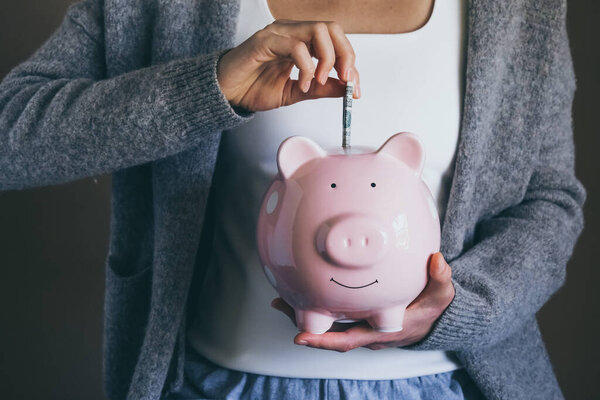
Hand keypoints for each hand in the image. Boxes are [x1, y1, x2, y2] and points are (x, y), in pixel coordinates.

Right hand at [217, 20, 360, 111]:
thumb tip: (345, 89)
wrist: (227, 94)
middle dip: (346, 55)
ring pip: (317, 31)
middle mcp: (292, 32)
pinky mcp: (265, 41)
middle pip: (332, 29)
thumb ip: (320, 88)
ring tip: (319, 82)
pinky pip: (295, 46)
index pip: (335, 41)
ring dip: (327, 59)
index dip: (350, 64)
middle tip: (345, 81)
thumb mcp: (297, 92)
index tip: (354, 89)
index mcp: (302, 41)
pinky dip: (306, 67)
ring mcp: (278, 33)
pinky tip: (303, 84)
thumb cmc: (254, 88)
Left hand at [271, 252, 454, 351]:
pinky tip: (301, 290)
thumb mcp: (440, 296)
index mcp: (380, 331)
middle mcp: (365, 332)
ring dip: (303, 313)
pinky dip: (314, 304)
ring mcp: (359, 325)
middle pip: (328, 333)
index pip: (348, 340)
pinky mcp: (356, 316)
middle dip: (303, 324)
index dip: (324, 341)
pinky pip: (331, 313)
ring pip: (326, 323)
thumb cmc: (432, 310)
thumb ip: (441, 279)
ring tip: (280, 299)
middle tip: (280, 306)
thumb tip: (438, 260)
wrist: (430, 319)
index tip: (301, 338)